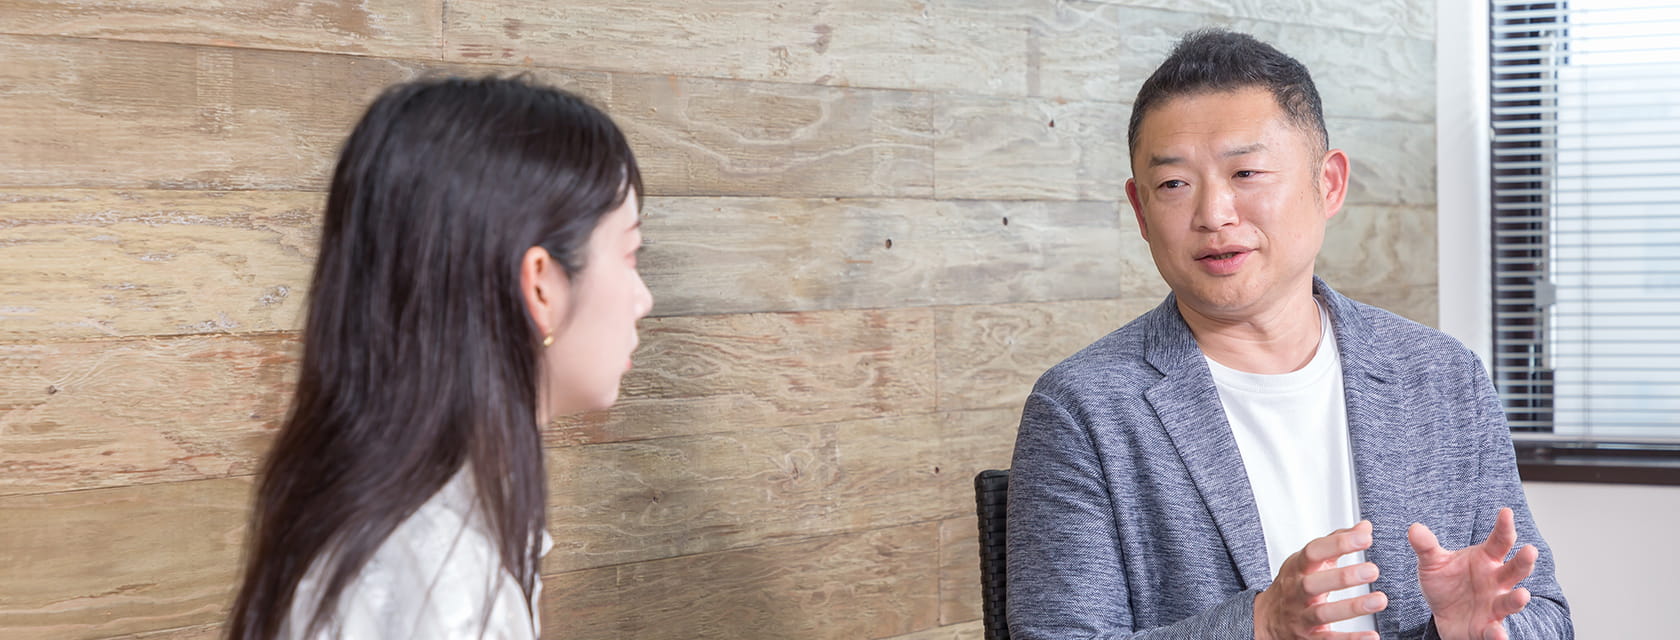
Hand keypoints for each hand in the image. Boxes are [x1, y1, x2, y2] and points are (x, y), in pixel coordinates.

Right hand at [1255, 521, 1388, 639]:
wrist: (1266, 619)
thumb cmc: (1293, 585)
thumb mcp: (1308, 561)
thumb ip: (1336, 542)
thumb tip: (1364, 527)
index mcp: (1297, 568)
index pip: (1314, 552)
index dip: (1338, 544)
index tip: (1365, 538)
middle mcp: (1297, 591)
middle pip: (1314, 583)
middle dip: (1343, 577)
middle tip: (1372, 570)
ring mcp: (1301, 616)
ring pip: (1323, 613)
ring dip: (1352, 607)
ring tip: (1380, 600)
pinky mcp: (1309, 638)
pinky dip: (1350, 639)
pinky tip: (1371, 636)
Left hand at [1409, 507, 1537, 639]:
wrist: (1442, 613)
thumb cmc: (1445, 583)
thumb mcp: (1432, 563)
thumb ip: (1426, 547)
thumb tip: (1414, 529)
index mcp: (1486, 559)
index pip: (1499, 541)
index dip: (1504, 527)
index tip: (1506, 512)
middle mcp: (1496, 581)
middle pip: (1514, 570)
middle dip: (1524, 561)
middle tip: (1530, 551)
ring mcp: (1495, 604)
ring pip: (1510, 601)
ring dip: (1517, 600)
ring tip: (1523, 595)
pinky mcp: (1488, 627)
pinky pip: (1495, 632)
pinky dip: (1498, 635)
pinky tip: (1499, 634)